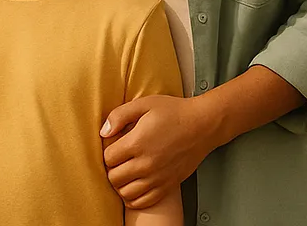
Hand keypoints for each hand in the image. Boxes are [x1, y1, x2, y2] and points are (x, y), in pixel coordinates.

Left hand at [101, 94, 218, 208]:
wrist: (202, 125)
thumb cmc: (174, 112)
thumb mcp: (144, 104)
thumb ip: (119, 115)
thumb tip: (104, 132)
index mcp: (137, 143)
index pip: (108, 158)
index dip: (106, 152)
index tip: (113, 146)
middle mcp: (146, 164)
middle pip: (114, 178)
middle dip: (111, 169)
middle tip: (118, 160)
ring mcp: (158, 177)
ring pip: (126, 193)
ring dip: (121, 184)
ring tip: (124, 172)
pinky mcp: (168, 185)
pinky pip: (143, 202)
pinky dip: (134, 198)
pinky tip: (134, 186)